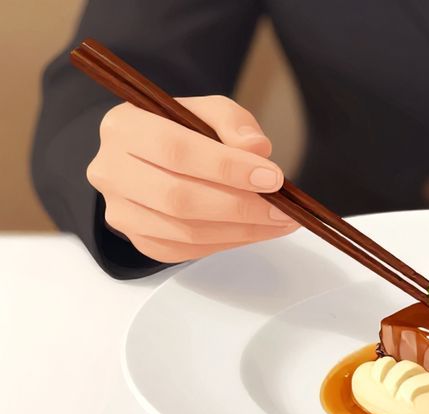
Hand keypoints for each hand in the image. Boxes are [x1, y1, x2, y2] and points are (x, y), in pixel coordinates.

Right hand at [87, 95, 299, 262]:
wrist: (153, 159)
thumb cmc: (183, 131)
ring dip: (240, 230)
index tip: (272, 177)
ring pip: (184, 231)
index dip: (227, 167)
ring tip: (279, 221)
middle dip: (239, 207)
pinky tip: (255, 231)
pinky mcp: (136, 238)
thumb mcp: (208, 112)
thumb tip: (256, 149)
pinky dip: (227, 243)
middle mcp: (110, 170)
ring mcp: (119, 210)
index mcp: (124, 127)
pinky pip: (185, 250)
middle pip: (178, 198)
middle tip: (282, 209)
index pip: (175, 150)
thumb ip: (233, 122)